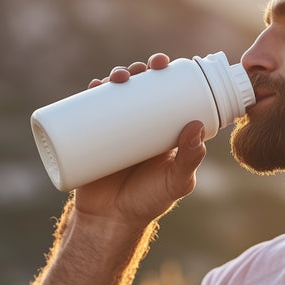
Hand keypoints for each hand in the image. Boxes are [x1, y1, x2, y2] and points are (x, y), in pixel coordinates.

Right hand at [74, 53, 206, 227]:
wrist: (111, 221)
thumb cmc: (148, 202)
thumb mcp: (175, 182)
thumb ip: (189, 159)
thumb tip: (196, 126)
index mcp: (162, 129)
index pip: (166, 94)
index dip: (166, 75)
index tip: (165, 64)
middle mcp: (138, 125)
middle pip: (139, 88)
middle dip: (140, 70)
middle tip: (143, 69)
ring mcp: (113, 130)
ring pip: (114, 95)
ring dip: (116, 76)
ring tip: (119, 78)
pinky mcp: (90, 138)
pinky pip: (88, 112)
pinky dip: (89, 95)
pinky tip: (94, 85)